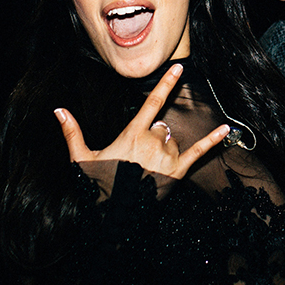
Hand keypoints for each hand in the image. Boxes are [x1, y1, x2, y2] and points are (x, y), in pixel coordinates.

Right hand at [54, 63, 229, 180]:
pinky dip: (213, 141)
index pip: (152, 103)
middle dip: (154, 139)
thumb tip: (58, 110)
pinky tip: (226, 129)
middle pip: (162, 128)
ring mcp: (166, 157)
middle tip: (138, 160)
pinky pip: (198, 153)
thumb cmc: (98, 186)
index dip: (165, 84)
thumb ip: (73, 132)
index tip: (177, 68)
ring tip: (148, 170)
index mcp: (132, 134)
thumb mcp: (82, 159)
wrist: (115, 216)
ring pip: (174, 142)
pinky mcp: (178, 172)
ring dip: (166, 150)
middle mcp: (152, 141)